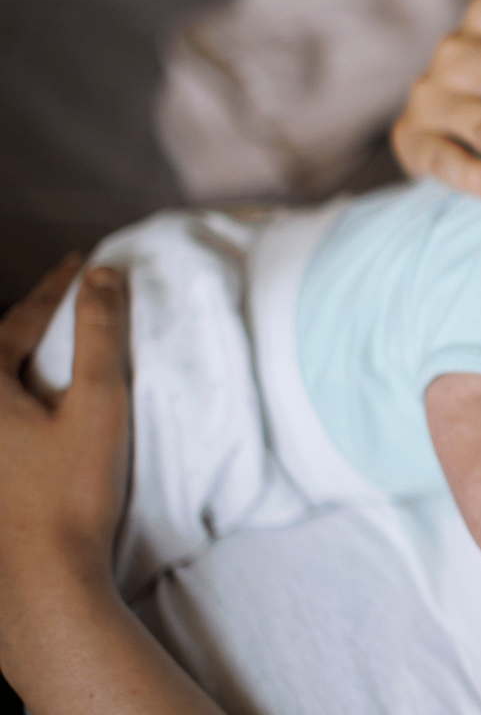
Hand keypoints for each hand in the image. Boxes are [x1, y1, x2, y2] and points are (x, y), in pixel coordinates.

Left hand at [0, 257, 130, 593]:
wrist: (41, 578)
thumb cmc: (70, 494)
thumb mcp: (97, 406)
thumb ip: (100, 336)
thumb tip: (102, 276)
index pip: (22, 321)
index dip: (57, 290)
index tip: (83, 265)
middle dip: (30, 319)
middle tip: (64, 298)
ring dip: (17, 357)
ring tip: (46, 344)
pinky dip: (15, 393)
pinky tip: (34, 405)